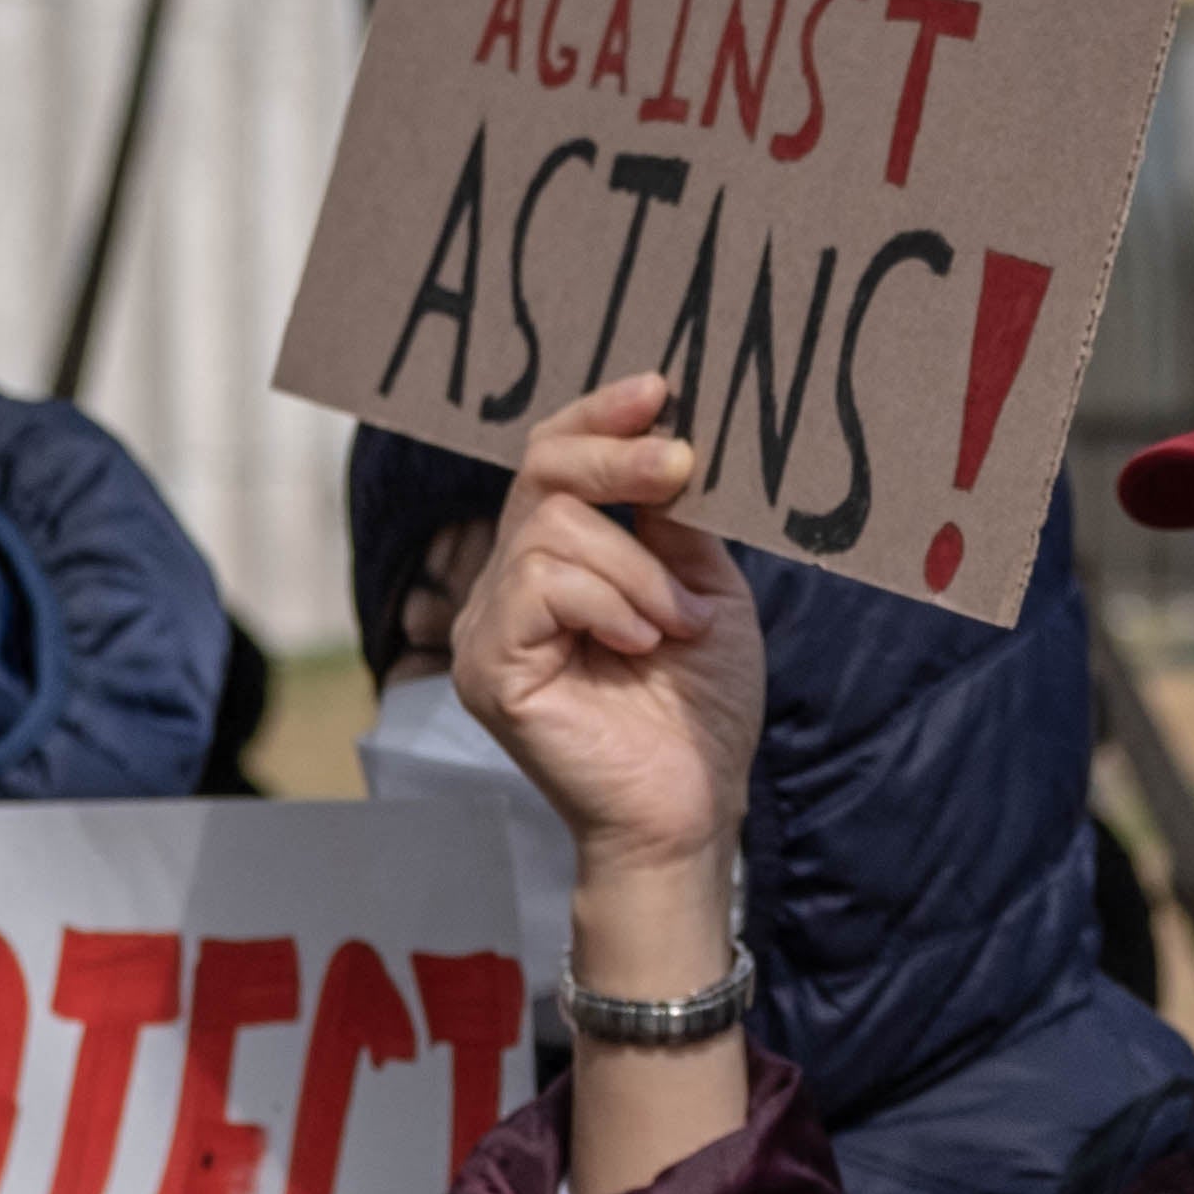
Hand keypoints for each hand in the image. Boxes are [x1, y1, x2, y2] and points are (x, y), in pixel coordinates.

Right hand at [450, 379, 763, 986]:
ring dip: (636, 567)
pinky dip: (609, 602)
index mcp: (559, 560)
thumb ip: (676, 520)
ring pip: (551, 530)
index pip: (554, 461)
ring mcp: (489, 626)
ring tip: (677, 622)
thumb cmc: (700, 708)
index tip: (661, 387)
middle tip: (682, 465)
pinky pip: (538, 587)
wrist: (693, 806)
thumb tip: (672, 438)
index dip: (600, 417)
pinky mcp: (487, 668)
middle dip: (617, 457)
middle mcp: (510, 585)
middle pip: (541, 472)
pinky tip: (643, 641)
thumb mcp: (706, 587)